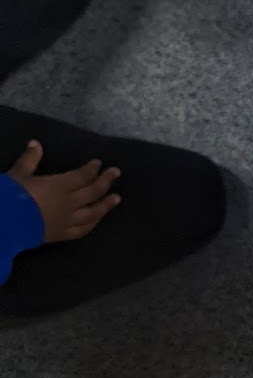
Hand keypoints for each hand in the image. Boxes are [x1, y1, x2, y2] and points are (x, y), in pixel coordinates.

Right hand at [6, 141, 120, 242]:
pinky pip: (82, 230)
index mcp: (59, 186)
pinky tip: (97, 221)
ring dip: (106, 204)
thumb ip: (29, 160)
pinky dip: (92, 224)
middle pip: (92, 192)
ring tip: (116, 198)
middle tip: (116, 173)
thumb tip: (35, 143)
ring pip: (93, 212)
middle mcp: (68, 203)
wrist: (6, 225)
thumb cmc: (11, 197)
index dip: (92, 169)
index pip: (82, 176)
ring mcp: (68, 221)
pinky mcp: (62, 235)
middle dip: (105, 181)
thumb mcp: (18, 174)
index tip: (99, 163)